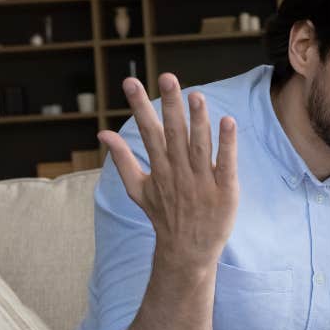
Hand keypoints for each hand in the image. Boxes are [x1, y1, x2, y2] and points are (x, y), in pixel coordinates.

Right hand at [98, 73, 238, 269]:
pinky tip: (228, 121)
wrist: (187, 252)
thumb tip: (102, 133)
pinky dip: (227, 144)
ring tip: (196, 95)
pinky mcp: (224, 191)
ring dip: (198, 120)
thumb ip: (121, 159)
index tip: (130, 81)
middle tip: (167, 78)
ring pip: (199, 145)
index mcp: (159, 168)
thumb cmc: (164, 217)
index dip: (140, 106)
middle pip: (174, 134)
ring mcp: (202, 181)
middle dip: (170, 105)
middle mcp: (179, 172)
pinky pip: (225, 163)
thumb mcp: (137, 189)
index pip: (148, 131)